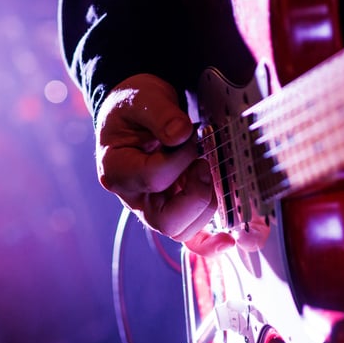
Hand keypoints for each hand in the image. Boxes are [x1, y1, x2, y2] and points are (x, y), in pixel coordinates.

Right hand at [94, 73, 230, 252]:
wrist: (138, 112)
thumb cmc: (135, 107)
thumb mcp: (143, 99)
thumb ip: (160, 114)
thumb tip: (181, 134)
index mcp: (117, 170)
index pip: (153, 178)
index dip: (180, 158)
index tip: (188, 134)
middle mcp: (132, 197)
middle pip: (165, 220)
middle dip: (196, 194)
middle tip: (205, 164)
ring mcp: (152, 207)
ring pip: (181, 230)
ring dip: (205, 205)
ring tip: (207, 173)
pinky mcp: (170, 209)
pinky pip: (188, 238)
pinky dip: (208, 243)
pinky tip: (227, 240)